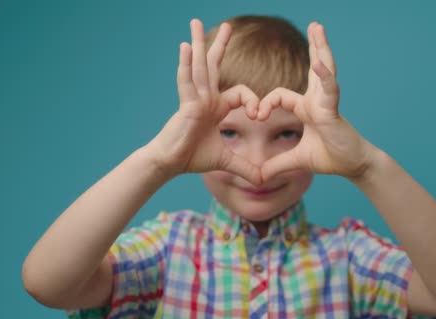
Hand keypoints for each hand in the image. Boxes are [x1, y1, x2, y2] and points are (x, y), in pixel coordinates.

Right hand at [147, 19, 261, 184]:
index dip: (253, 100)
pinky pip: (186, 81)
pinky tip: (186, 46)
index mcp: (216, 106)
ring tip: (195, 22)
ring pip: (199, 67)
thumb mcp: (226, 161)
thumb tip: (264, 180)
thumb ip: (246, 168)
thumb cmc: (193, 158)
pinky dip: (186, 64)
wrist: (170, 163)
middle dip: (220, 45)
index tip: (259, 115)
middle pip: (214, 66)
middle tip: (228, 25)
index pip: (240, 93)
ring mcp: (194, 99)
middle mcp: (206, 98)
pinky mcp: (185, 105)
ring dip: (199, 43)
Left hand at [258, 23, 374, 180]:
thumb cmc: (330, 157)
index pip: (280, 95)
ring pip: (323, 69)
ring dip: (320, 47)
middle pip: (313, 68)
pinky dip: (324, 75)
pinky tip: (318, 62)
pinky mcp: (333, 110)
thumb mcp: (296, 161)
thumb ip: (277, 165)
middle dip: (313, 46)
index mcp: (307, 108)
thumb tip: (258, 177)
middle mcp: (317, 100)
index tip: (257, 116)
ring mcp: (327, 102)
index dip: (265, 103)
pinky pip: (329, 88)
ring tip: (317, 27)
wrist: (353, 166)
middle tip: (313, 25)